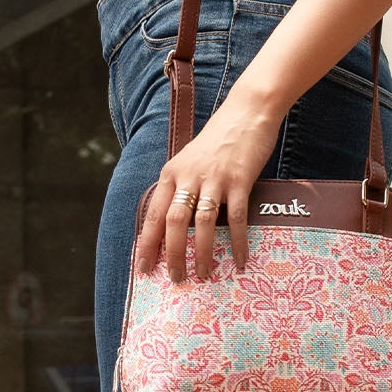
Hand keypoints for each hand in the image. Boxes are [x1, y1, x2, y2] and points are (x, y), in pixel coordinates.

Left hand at [133, 92, 281, 282]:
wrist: (247, 111)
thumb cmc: (219, 139)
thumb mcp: (190, 160)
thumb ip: (182, 186)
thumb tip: (175, 223)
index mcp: (172, 172)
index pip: (154, 214)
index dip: (148, 243)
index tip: (144, 268)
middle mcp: (189, 176)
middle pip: (174, 222)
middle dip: (173, 255)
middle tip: (176, 279)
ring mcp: (214, 178)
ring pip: (201, 224)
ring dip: (202, 253)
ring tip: (204, 275)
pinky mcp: (239, 180)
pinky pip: (235, 218)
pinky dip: (236, 242)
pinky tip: (238, 260)